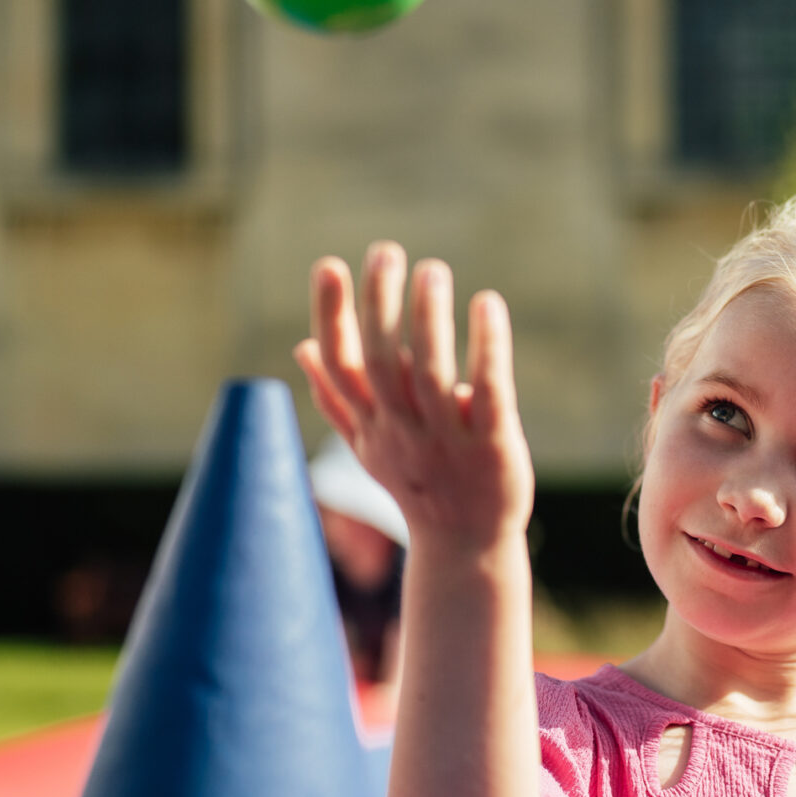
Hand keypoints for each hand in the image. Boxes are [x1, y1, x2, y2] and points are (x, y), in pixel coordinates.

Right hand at [293, 243, 533, 553]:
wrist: (466, 544)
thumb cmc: (417, 483)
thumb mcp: (369, 443)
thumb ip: (337, 396)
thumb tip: (302, 346)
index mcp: (371, 423)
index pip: (341, 365)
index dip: (331, 315)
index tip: (329, 264)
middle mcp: (402, 431)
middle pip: (382, 363)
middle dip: (380, 304)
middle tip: (387, 252)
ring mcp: (447, 441)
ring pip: (431, 377)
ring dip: (428, 319)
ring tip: (430, 270)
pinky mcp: (493, 447)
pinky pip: (490, 395)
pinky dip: (489, 348)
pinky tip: (488, 303)